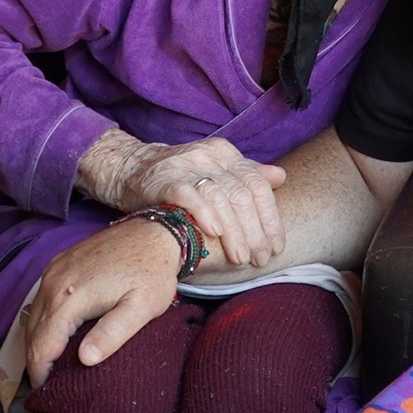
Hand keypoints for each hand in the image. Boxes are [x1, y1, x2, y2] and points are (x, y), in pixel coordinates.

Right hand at [25, 219, 182, 387]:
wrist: (156, 232)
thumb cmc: (153, 272)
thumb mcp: (143, 307)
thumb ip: (113, 333)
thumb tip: (85, 360)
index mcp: (70, 297)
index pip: (41, 348)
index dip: (42, 375)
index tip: (50, 393)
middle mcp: (54, 282)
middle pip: (32, 335)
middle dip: (37, 362)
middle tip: (52, 384)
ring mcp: (54, 270)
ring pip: (33, 317)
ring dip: (39, 342)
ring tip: (54, 365)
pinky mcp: (59, 263)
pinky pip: (42, 299)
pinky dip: (45, 320)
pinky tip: (60, 334)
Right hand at [77, 130, 285, 267]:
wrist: (130, 169)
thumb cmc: (179, 177)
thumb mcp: (215, 171)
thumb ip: (247, 175)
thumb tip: (281, 177)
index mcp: (226, 153)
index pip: (257, 185)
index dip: (270, 218)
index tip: (276, 246)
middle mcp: (210, 156)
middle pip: (242, 195)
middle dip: (255, 232)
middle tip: (260, 259)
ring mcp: (187, 166)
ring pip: (221, 199)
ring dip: (235, 233)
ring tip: (241, 258)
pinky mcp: (164, 180)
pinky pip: (190, 197)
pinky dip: (205, 215)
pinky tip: (215, 235)